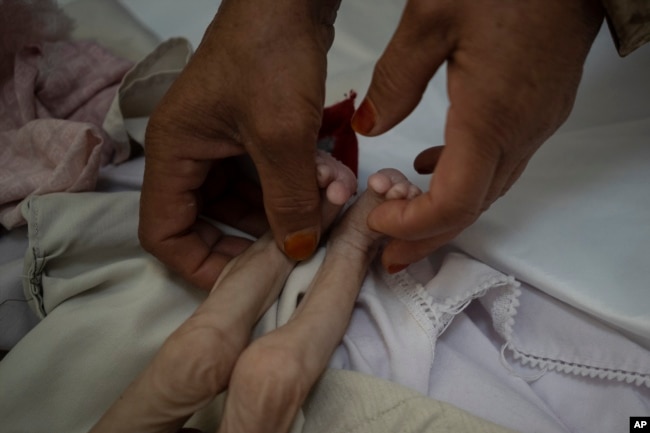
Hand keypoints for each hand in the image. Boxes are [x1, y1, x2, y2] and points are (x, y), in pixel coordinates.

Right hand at [139, 0, 340, 289]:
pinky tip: (330, 182)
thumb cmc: (272, 56)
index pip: (164, 231)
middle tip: (298, 247)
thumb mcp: (282, 137)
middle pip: (207, 220)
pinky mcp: (248, 130)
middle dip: (255, 237)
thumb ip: (288, 201)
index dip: (199, 265)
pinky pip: (264, 175)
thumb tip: (296, 252)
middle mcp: (190, 152)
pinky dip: (294, 185)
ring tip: (327, 208)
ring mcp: (219, 141)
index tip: (245, 282)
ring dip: (284, 209)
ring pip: (243, 200)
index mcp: (174, 153)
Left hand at [351, 0, 603, 269]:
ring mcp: (536, 126)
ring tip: (405, 222)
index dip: (413, 224)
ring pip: (488, 192)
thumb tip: (370, 125)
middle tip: (389, 256)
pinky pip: (501, 165)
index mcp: (488, 118)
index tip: (377, 219)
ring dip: (445, 214)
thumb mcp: (431, 17)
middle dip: (426, 238)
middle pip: (472, 209)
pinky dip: (464, 180)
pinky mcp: (541, 113)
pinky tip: (433, 166)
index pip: (454, 202)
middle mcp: (518, 133)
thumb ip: (395, 79)